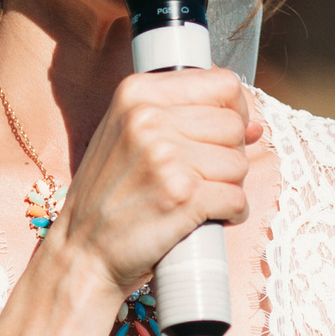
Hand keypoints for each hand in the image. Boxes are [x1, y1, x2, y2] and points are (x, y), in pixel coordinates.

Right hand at [48, 68, 259, 300]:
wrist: (82, 252)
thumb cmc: (108, 197)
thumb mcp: (129, 137)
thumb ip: (184, 119)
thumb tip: (252, 125)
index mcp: (136, 93)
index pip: (222, 83)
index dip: (233, 110)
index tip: (219, 135)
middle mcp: (149, 119)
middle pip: (234, 125)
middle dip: (228, 154)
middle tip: (201, 176)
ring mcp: (166, 158)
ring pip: (240, 163)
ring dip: (228, 186)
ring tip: (197, 197)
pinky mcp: (183, 197)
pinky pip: (237, 199)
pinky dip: (231, 214)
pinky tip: (207, 218)